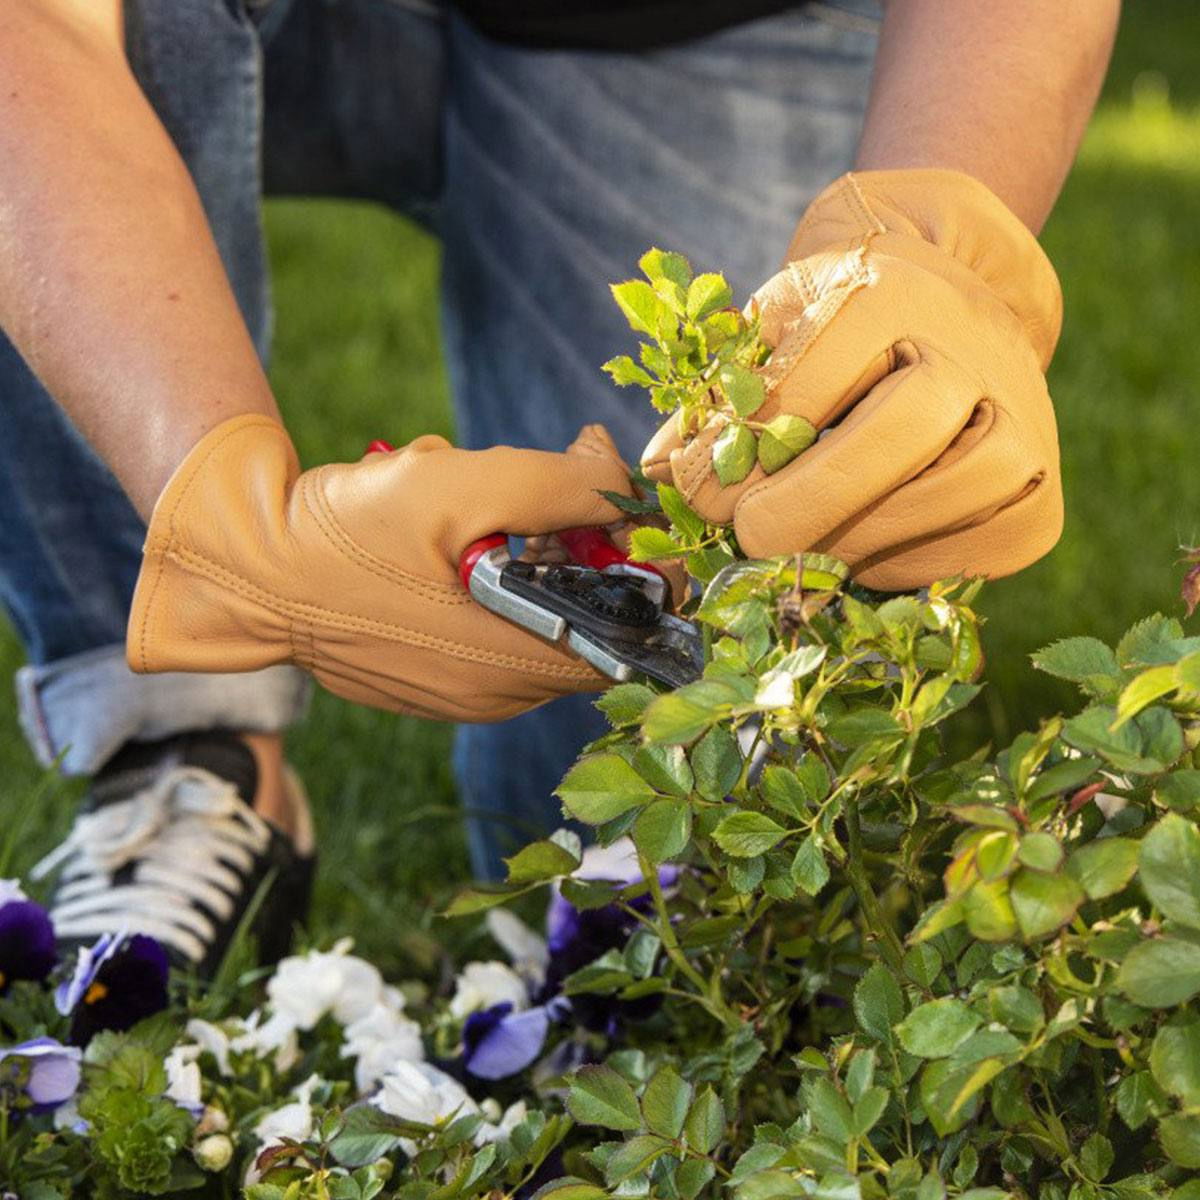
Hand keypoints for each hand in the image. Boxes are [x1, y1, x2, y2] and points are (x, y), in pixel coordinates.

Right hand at [126, 417, 629, 719]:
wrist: (249, 572)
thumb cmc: (353, 533)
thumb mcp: (465, 486)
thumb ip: (562, 485)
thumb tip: (620, 479)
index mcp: (519, 662)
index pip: (633, 634)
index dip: (640, 570)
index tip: (610, 515)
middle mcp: (498, 696)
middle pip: (582, 622)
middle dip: (567, 554)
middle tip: (518, 503)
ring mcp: (461, 698)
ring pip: (533, 622)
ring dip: (520, 565)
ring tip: (458, 522)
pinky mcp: (429, 687)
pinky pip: (489, 635)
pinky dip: (483, 589)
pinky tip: (435, 552)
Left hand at [641, 168, 1063, 588]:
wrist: (951, 310)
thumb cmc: (834, 331)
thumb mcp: (770, 334)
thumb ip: (714, 399)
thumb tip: (654, 477)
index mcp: (887, 288)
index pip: (806, 383)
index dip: (736, 453)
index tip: (693, 497)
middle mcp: (972, 346)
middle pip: (894, 437)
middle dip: (805, 503)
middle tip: (748, 540)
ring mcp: (1024, 420)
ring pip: (938, 501)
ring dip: (850, 543)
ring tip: (798, 551)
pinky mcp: (1044, 496)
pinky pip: (972, 554)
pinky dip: (904, 568)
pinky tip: (863, 553)